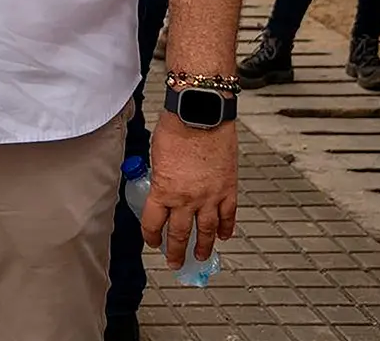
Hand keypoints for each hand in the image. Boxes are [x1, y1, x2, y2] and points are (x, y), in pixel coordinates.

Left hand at [142, 114, 237, 269]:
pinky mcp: (228, 189)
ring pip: (207, 231)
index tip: (152, 242)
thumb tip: (161, 186)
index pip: (153, 223)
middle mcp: (187, 199)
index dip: (150, 236)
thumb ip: (160, 177)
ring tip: (201, 257)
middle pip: (180, 234)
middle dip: (176, 252)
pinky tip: (224, 237)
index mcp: (163, 191)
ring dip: (204, 247)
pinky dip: (227, 228)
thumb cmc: (175, 129)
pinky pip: (229, 216)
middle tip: (175, 263)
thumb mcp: (156, 157)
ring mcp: (210, 197)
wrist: (201, 116)